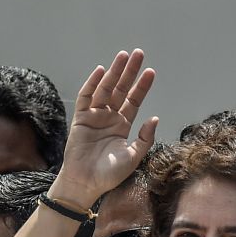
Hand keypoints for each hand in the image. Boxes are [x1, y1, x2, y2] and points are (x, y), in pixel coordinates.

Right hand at [48, 49, 157, 209]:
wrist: (86, 183)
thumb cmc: (110, 174)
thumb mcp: (133, 157)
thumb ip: (145, 138)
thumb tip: (155, 118)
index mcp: (122, 125)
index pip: (134, 100)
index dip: (142, 86)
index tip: (151, 72)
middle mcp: (109, 117)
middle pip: (121, 89)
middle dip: (129, 71)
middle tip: (138, 53)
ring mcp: (94, 117)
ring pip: (105, 89)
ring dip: (114, 73)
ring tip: (123, 56)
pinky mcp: (80, 119)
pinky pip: (86, 98)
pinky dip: (92, 84)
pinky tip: (101, 71)